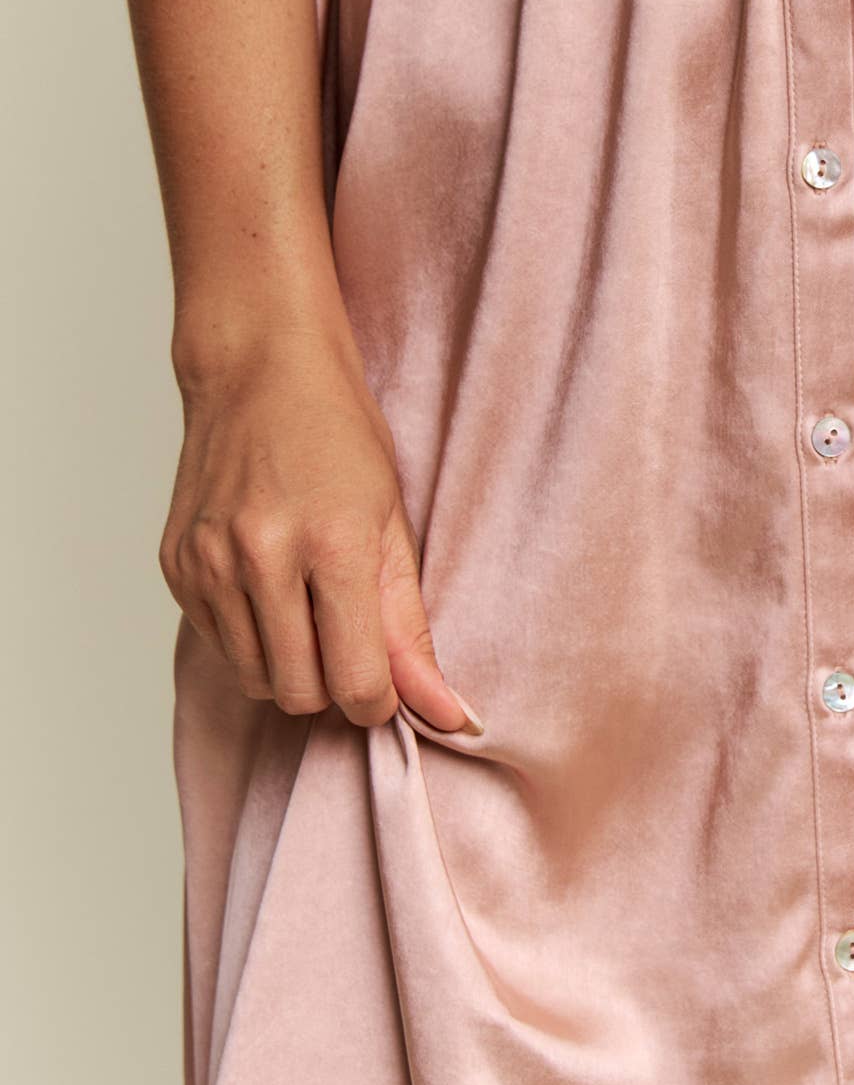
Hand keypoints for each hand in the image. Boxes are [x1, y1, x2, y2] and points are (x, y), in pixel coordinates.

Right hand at [158, 324, 481, 732]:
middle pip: (300, 693)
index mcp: (332, 542)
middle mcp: (261, 554)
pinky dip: (250, 636)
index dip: (379, 701)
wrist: (259, 369)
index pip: (356, 682)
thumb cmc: (338, 436)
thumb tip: (446, 715)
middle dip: (333, 685)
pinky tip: (268, 585)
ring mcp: (209, 561)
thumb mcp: (393, 524)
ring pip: (256, 679)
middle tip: (350, 637)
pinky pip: (219, 646)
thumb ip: (412, 629)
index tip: (387, 684)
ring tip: (309, 605)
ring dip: (290, 665)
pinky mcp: (176, 566)